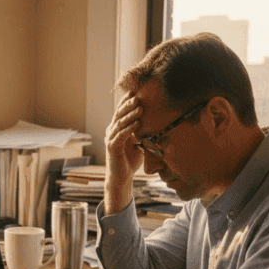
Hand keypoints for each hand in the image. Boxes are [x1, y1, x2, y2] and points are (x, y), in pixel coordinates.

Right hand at [103, 92, 142, 213]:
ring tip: (139, 107)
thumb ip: (143, 132)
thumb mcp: (139, 142)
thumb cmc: (131, 160)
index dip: (126, 101)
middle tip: (138, 95)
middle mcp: (111, 131)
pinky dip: (129, 129)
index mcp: (117, 128)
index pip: (121, 111)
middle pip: (119, 114)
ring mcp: (110, 139)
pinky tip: (137, 123)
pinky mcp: (112, 148)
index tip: (136, 91)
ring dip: (130, 115)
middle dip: (128, 104)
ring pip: (120, 123)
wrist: (121, 177)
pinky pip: (120, 136)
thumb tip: (158, 122)